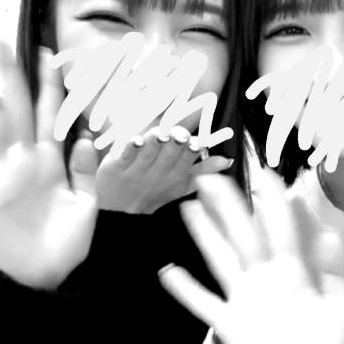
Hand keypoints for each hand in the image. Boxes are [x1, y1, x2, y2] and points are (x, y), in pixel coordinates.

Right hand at [0, 44, 98, 289]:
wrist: (48, 274)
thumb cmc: (70, 240)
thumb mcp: (86, 205)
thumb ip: (84, 171)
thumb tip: (83, 136)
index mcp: (52, 160)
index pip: (51, 114)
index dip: (51, 85)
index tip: (50, 55)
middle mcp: (24, 159)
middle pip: (15, 108)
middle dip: (9, 74)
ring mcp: (0, 174)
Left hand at [95, 125, 232, 213]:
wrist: (122, 210)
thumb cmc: (155, 191)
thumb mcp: (182, 185)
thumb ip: (203, 170)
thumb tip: (227, 160)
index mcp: (175, 174)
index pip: (189, 156)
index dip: (194, 146)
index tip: (197, 141)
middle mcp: (157, 172)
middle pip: (170, 152)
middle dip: (177, 141)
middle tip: (179, 135)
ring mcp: (136, 170)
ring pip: (149, 151)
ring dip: (156, 140)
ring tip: (160, 133)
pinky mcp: (116, 167)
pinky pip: (124, 154)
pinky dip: (130, 146)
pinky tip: (136, 139)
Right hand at [158, 168, 343, 343]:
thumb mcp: (341, 309)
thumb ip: (336, 273)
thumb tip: (330, 234)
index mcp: (292, 272)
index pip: (280, 229)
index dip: (273, 202)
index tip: (264, 174)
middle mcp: (263, 278)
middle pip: (242, 235)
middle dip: (227, 207)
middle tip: (208, 179)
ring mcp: (242, 298)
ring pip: (221, 259)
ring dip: (205, 235)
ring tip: (188, 209)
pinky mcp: (227, 323)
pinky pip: (203, 304)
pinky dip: (185, 290)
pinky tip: (166, 272)